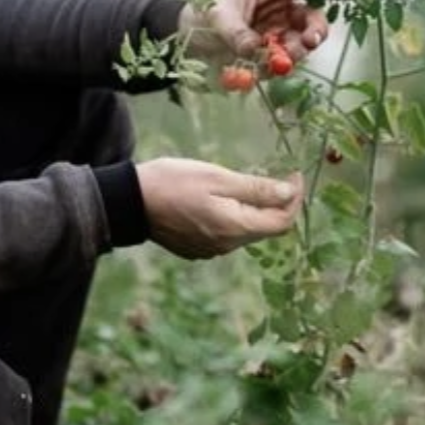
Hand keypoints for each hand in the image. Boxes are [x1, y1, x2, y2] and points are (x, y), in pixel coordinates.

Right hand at [137, 158, 302, 259]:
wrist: (130, 202)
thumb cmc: (173, 182)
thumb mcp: (217, 177)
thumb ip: (255, 188)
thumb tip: (288, 193)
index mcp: (235, 228)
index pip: (281, 222)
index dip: (294, 199)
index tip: (293, 175)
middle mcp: (227, 246)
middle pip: (266, 228)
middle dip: (277, 203)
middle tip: (276, 175)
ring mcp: (211, 250)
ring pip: (247, 231)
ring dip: (255, 210)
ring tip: (248, 183)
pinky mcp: (197, 249)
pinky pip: (228, 235)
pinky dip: (236, 217)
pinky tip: (225, 198)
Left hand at [182, 0, 368, 67]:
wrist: (191, 41)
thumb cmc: (206, 15)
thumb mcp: (217, 17)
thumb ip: (236, 32)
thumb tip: (252, 49)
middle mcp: (285, 11)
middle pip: (313, 19)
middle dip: (316, 31)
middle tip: (309, 42)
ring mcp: (282, 35)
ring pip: (303, 44)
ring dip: (296, 53)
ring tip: (277, 62)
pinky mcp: (275, 57)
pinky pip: (285, 64)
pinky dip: (274, 68)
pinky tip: (255, 70)